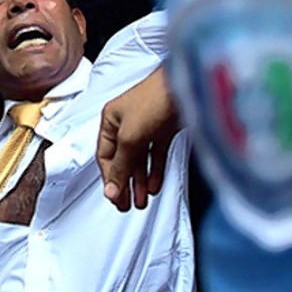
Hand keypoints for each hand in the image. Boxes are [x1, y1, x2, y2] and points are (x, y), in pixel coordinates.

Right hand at [96, 66, 180, 210]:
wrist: (186, 85)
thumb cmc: (153, 101)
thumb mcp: (130, 137)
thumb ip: (121, 166)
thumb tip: (110, 190)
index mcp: (110, 121)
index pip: (105, 156)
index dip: (109, 178)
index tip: (115, 198)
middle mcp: (126, 124)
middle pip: (122, 160)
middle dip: (124, 184)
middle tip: (127, 206)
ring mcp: (146, 127)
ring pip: (139, 160)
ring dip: (139, 181)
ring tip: (141, 202)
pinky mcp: (163, 130)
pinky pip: (155, 155)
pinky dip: (155, 171)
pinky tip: (154, 186)